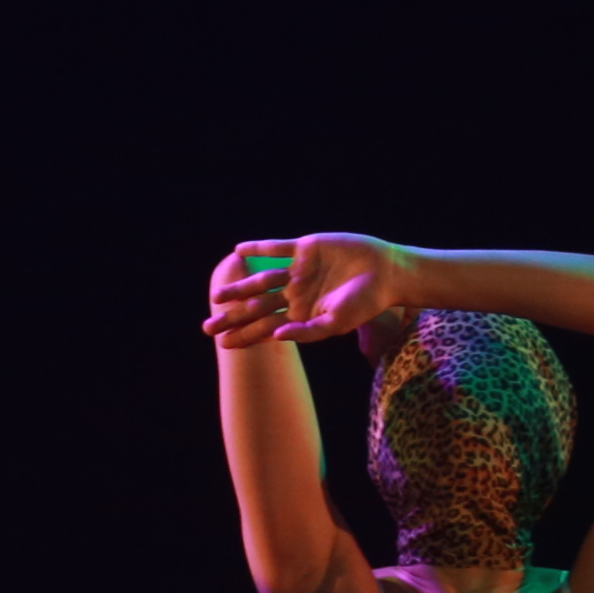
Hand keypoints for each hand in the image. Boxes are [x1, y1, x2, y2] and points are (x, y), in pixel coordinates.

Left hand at [207, 233, 430, 347]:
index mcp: (301, 313)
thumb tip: (275, 336)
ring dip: (240, 286)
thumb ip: (306, 332)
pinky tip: (239, 250)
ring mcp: (299, 270)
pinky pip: (278, 248)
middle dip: (233, 316)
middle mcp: (296, 292)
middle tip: (207, 326)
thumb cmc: (364, 304)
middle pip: (257, 306)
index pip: (266, 326)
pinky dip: (259, 248)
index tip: (222, 344)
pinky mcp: (306, 248)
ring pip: (262, 279)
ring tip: (217, 294)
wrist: (386, 272)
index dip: (244, 335)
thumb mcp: (335, 324)